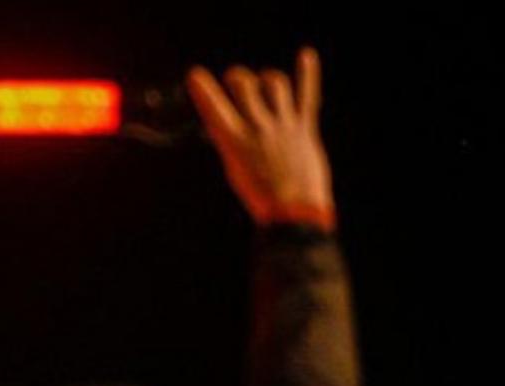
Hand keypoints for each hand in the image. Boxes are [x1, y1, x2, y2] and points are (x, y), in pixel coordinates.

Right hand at [187, 48, 333, 226]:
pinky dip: (308, 73)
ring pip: (274, 83)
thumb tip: (228, 122)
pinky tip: (306, 55)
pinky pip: (307, 94)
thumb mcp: (234, 167)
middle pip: (244, 83)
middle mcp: (257, 127)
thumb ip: (232, 141)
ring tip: (264, 85)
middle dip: (237, 77)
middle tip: (235, 81)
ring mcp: (283, 124)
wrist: (294, 211)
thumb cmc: (260, 195)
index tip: (196, 75)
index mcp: (234, 140)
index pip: (213, 104)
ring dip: (266, 78)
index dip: (202, 86)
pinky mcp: (304, 127)